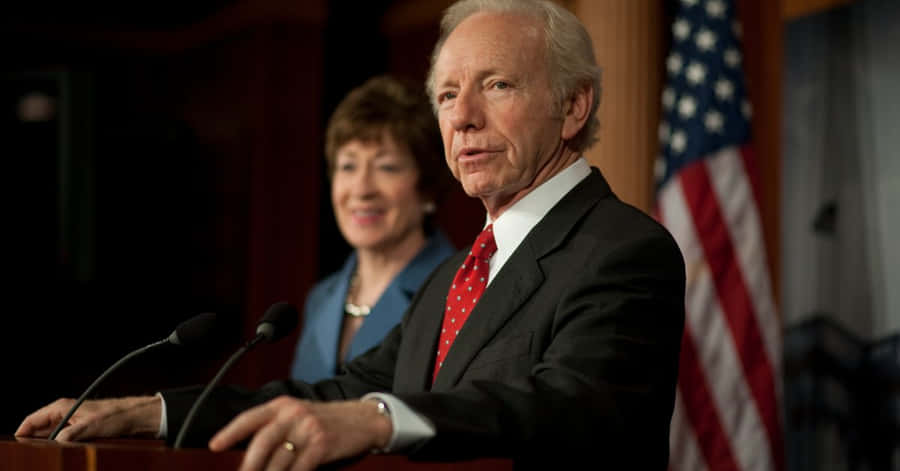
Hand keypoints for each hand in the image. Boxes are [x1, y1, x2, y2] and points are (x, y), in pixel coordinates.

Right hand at [15, 396, 161, 441]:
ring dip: (46, 444)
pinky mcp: (80, 428)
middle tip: (29, 454)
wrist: (135, 417)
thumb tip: (54, 443)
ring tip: (42, 455)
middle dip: (32, 440)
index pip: (32, 420)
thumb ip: (68, 435)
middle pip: (39, 429)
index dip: (21, 433)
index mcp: (61, 408)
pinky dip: (58, 445)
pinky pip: (62, 438)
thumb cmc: (115, 417)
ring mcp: (72, 421)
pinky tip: (59, 453)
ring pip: (50, 435)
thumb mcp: (89, 428)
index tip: (16, 446)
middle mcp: (64, 413)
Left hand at [209, 396, 391, 470]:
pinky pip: (299, 468)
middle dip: (249, 464)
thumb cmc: (327, 420)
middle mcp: (294, 413)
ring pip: (279, 460)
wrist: (363, 419)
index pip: (251, 418)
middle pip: (262, 441)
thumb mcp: (299, 415)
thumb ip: (276, 426)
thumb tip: (249, 452)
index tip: (216, 445)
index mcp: (284, 404)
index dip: (231, 432)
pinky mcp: (322, 444)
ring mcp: (309, 428)